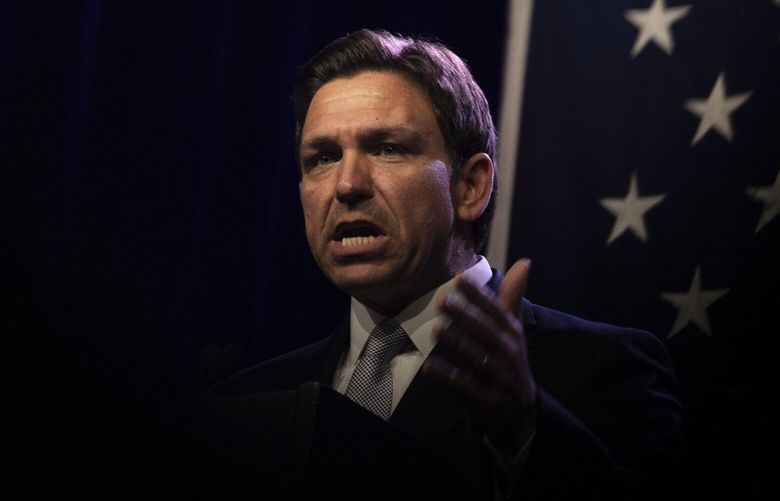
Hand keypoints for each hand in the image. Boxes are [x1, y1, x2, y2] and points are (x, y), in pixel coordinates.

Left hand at [422, 259, 537, 453]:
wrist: (519, 413)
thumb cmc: (508, 362)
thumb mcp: (513, 330)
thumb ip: (512, 297)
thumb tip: (524, 261)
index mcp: (512, 333)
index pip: (497, 311)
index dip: (479, 295)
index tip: (460, 278)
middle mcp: (508, 353)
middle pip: (487, 333)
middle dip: (466, 316)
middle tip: (443, 300)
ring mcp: (499, 378)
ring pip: (477, 359)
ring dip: (457, 344)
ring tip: (435, 329)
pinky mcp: (487, 401)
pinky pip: (465, 388)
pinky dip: (447, 378)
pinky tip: (428, 366)